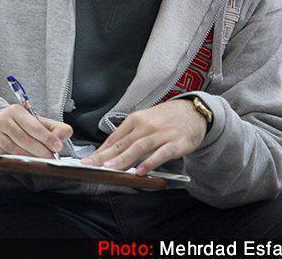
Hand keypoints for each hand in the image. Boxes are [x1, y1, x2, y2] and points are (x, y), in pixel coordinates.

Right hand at [0, 104, 72, 157]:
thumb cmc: (18, 127)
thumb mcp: (35, 124)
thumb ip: (52, 129)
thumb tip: (60, 140)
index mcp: (19, 110)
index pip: (36, 125)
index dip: (48, 137)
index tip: (58, 146)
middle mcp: (6, 116)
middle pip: (28, 136)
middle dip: (43, 149)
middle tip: (52, 157)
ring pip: (20, 146)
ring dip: (34, 155)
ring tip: (42, 160)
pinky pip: (11, 152)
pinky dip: (22, 158)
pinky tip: (28, 160)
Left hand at [82, 99, 206, 174]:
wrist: (193, 111)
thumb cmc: (165, 119)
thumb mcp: (144, 121)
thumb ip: (129, 135)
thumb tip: (109, 151)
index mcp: (135, 120)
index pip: (114, 138)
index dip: (100, 151)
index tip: (87, 161)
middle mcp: (146, 126)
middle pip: (123, 143)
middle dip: (105, 156)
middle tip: (91, 165)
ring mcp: (161, 134)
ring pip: (139, 147)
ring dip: (123, 159)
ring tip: (110, 168)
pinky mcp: (176, 143)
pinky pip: (162, 154)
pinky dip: (150, 162)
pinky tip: (141, 171)